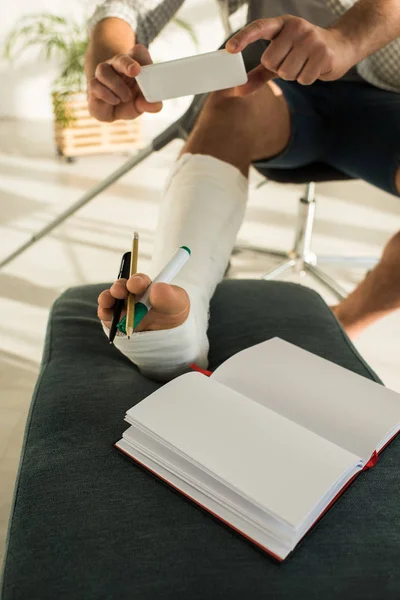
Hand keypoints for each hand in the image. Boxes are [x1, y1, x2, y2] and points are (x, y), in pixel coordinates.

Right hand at [87, 44, 162, 121]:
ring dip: (117, 85)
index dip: (141, 55)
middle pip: (119, 58)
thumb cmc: (130, 101)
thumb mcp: (142, 103)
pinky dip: (106, 94)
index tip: (144, 65)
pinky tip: (115, 101)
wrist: (112, 111)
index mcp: (133, 66)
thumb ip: (150, 103)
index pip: (137, 52)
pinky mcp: (93, 87)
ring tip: (126, 97)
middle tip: (136, 71)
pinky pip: (94, 84)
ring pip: (103, 70)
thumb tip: (156, 105)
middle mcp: (116, 66)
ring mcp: (103, 75)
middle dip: (127, 63)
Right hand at [98, 273, 189, 331]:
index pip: (139, 281)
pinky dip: (104, 313)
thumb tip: (156, 289)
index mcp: (146, 286)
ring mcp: (122, 306)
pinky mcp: (115, 319)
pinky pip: (107, 315)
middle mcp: (131, 294)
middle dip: (118, 288)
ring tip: (106, 302)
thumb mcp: (177, 303)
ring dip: (106, 298)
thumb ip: (168, 295)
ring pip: (110, 299)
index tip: (135, 285)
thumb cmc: (173, 311)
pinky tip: (105, 313)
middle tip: (119, 291)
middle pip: (121, 287)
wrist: (169, 332)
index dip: (136, 281)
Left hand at [226, 16, 355, 94]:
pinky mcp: (323, 54)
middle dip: (278, 68)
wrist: (340, 46)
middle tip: (292, 60)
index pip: (259, 28)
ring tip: (305, 63)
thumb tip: (239, 90)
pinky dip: (307, 78)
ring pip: (287, 73)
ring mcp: (311, 39)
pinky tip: (315, 67)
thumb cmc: (304, 52)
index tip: (229, 49)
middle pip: (270, 61)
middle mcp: (296, 27)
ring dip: (294, 75)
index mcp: (282, 24)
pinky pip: (303, 79)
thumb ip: (259, 73)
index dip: (243, 38)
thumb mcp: (280, 58)